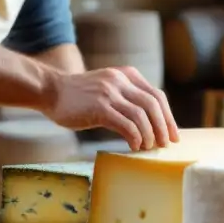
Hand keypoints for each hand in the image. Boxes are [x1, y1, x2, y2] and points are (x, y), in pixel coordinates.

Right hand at [42, 66, 179, 150]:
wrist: (51, 91)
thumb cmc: (80, 96)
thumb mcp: (108, 87)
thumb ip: (127, 96)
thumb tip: (150, 122)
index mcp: (126, 74)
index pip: (157, 95)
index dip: (168, 117)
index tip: (172, 135)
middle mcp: (120, 80)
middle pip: (154, 105)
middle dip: (163, 127)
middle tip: (165, 144)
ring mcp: (109, 93)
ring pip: (142, 115)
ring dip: (150, 135)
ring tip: (148, 147)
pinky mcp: (99, 107)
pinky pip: (126, 124)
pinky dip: (135, 137)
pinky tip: (134, 146)